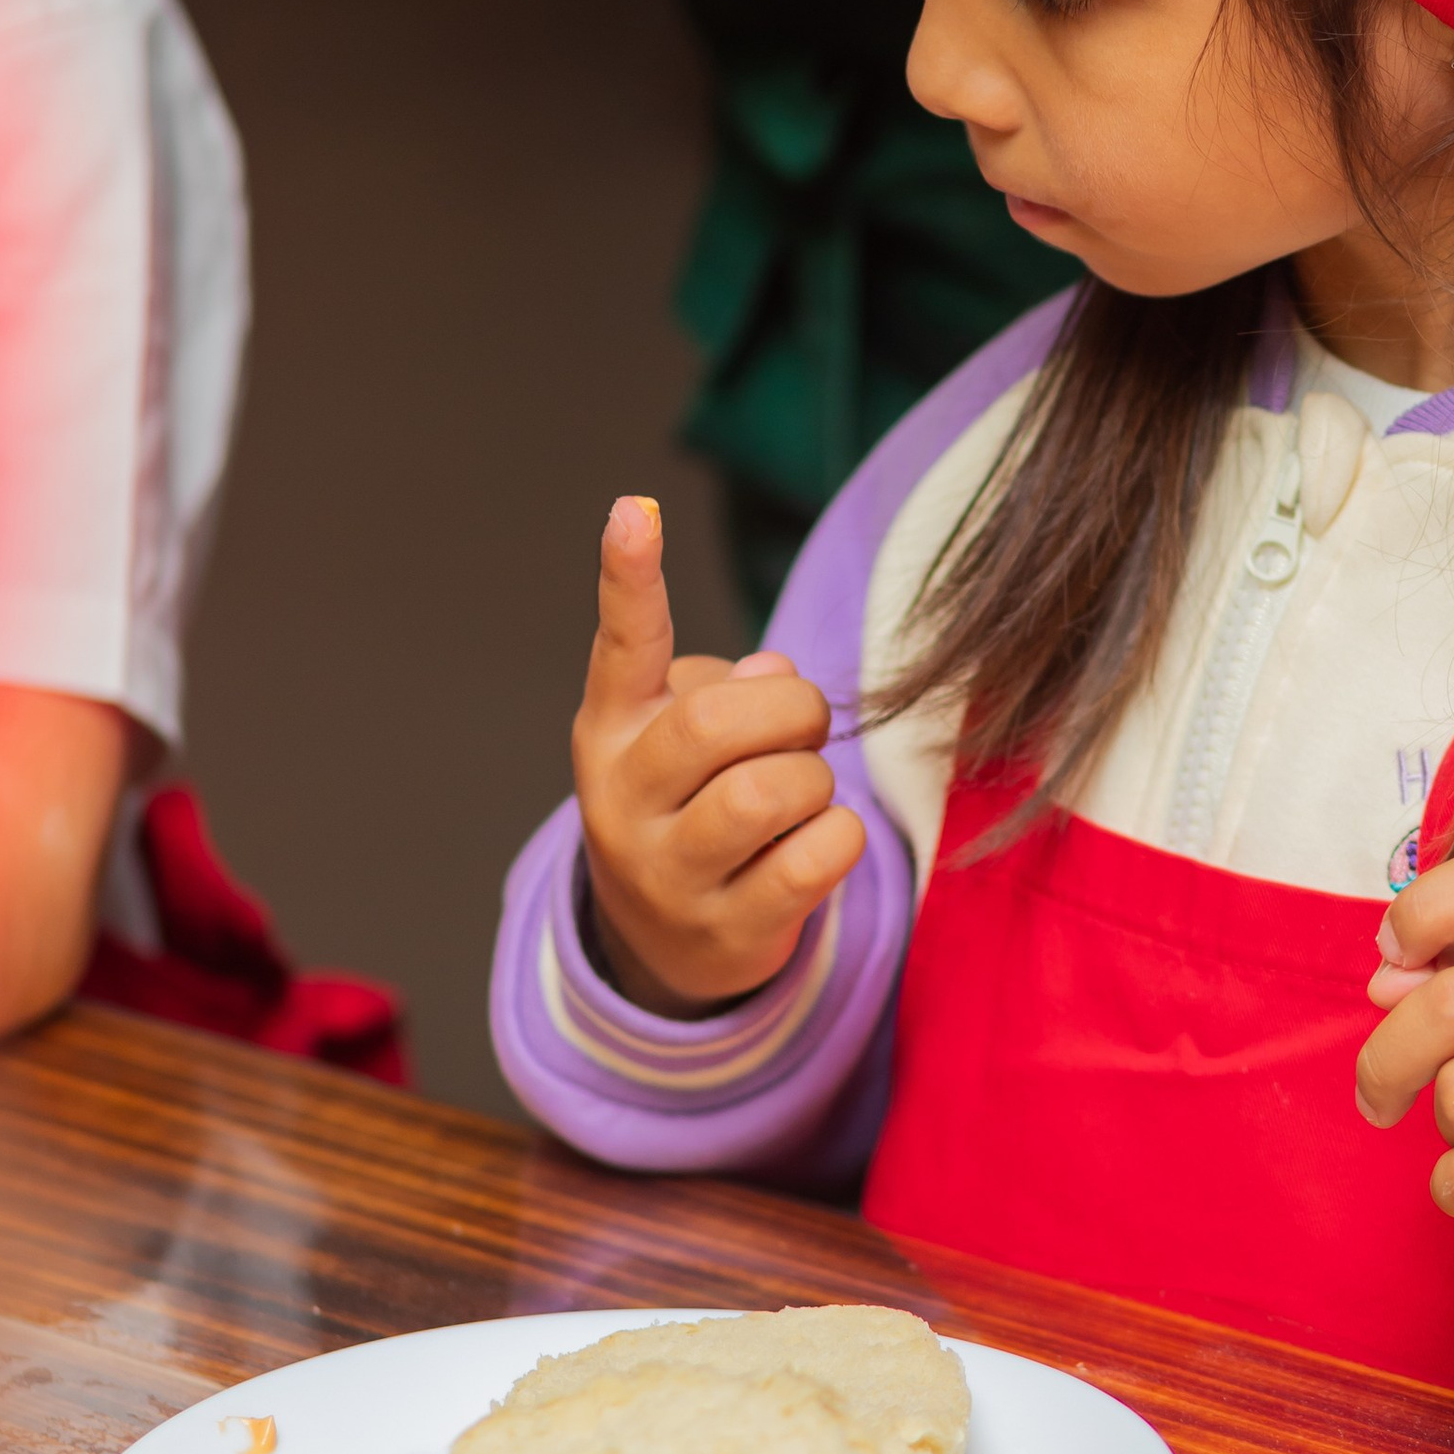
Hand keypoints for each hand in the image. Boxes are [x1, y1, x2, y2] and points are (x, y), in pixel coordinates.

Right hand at [571, 496, 864, 1017]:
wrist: (668, 944)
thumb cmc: (693, 804)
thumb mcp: (688, 739)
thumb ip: (728, 690)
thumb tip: (771, 675)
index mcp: (613, 729)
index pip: (623, 645)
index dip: (629, 576)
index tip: (633, 509)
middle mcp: (623, 799)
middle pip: (717, 722)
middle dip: (792, 711)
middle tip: (803, 729)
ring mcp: (667, 874)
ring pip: (767, 794)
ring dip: (814, 780)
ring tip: (805, 793)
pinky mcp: (726, 931)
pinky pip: (814, 859)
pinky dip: (839, 837)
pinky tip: (818, 843)